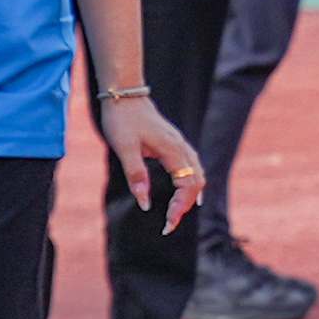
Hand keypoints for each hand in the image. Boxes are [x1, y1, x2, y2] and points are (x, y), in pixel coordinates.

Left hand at [100, 90, 206, 228]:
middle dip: (186, 205)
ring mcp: (179, 143)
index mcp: (172, 150)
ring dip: (190, 195)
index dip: (180, 207)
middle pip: (197, 181)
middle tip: (169, 224)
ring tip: (178, 213)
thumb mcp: (124, 148)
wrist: (123, 93)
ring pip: (197, 172)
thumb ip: (136, 175)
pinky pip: (191, 165)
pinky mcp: (173, 142)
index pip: (187, 185)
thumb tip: (145, 204)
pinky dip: (191, 182)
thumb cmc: (122, 120)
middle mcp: (180, 147)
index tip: (167, 224)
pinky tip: (185, 191)